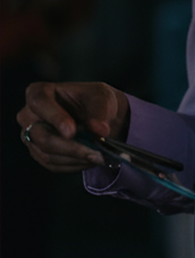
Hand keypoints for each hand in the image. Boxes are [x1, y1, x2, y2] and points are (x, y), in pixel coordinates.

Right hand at [16, 81, 130, 172]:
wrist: (99, 117)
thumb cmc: (96, 101)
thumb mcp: (102, 97)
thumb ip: (100, 111)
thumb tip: (100, 130)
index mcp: (39, 92)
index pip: (39, 103)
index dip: (55, 118)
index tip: (72, 132)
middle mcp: (28, 116)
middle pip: (42, 136)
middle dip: (70, 147)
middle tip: (95, 152)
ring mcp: (31, 137)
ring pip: (47, 154)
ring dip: (75, 158)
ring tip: (99, 156)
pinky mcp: (39, 153)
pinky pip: (53, 165)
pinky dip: (74, 164)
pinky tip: (91, 160)